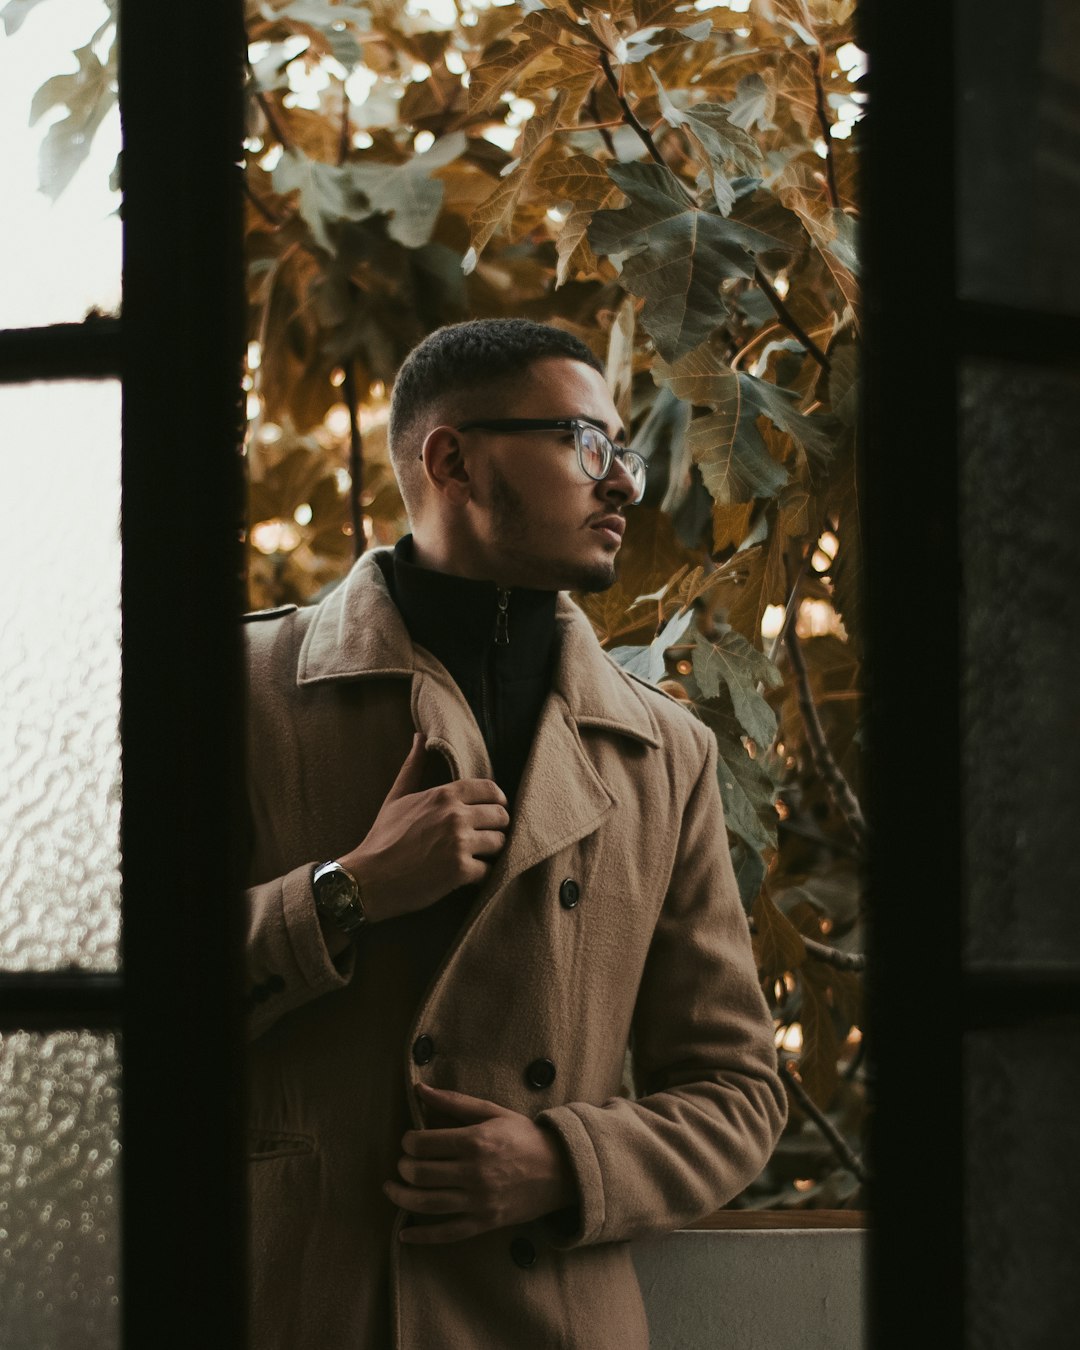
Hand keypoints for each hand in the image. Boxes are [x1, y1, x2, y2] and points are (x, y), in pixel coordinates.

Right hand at [338, 734, 508, 923]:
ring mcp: (459, 843)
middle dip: (495, 827)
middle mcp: (455, 816)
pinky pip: (488, 870)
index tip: (493, 812)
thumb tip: (419, 736)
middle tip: (483, 837)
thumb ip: (413, 767)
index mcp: (443, 795)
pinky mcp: (461, 871)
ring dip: (489, 851)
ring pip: (499, 843)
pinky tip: (464, 874)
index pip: (491, 790)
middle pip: (501, 816)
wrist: (370, 879)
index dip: (497, 801)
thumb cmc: (383, 838)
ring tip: (473, 855)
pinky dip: (479, 874)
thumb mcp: (396, 797)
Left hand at [384, 1083, 575, 1244]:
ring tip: (391, 1188)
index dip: (408, 1141)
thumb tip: (420, 1090)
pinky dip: (422, 1237)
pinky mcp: (484, 1223)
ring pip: (427, 1205)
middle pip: (420, 1174)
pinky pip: (446, 1234)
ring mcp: (479, 1202)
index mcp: (476, 1141)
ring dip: (401, 1197)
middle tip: (403, 1162)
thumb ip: (454, 1102)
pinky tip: (404, 1234)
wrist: (560, 1170)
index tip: (409, 1140)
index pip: (424, 1144)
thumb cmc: (524, 1136)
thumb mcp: (492, 1111)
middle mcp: (475, 1173)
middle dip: (403, 1167)